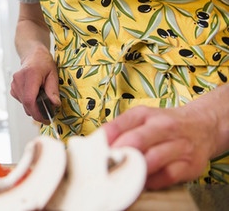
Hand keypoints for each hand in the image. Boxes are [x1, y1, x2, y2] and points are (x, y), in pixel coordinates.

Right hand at [10, 45, 58, 122]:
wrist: (32, 55)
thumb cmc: (43, 63)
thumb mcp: (53, 74)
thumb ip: (53, 90)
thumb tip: (54, 104)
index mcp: (30, 75)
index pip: (29, 99)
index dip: (37, 112)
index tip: (46, 119)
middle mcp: (19, 80)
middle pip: (26, 104)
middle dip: (38, 112)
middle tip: (48, 115)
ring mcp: (14, 84)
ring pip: (24, 104)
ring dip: (34, 107)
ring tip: (43, 100)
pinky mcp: (13, 88)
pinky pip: (21, 101)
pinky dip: (29, 103)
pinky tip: (35, 96)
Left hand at [102, 101, 219, 189]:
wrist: (202, 127)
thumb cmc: (162, 126)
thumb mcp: (139, 119)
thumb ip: (118, 130)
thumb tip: (94, 146)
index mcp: (144, 114)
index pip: (121, 124)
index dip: (106, 139)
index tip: (95, 151)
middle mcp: (163, 126)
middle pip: (137, 140)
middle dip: (118, 155)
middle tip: (105, 166)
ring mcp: (179, 145)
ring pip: (152, 160)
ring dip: (133, 170)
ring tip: (120, 177)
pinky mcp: (190, 165)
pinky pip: (167, 176)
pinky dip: (151, 181)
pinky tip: (141, 182)